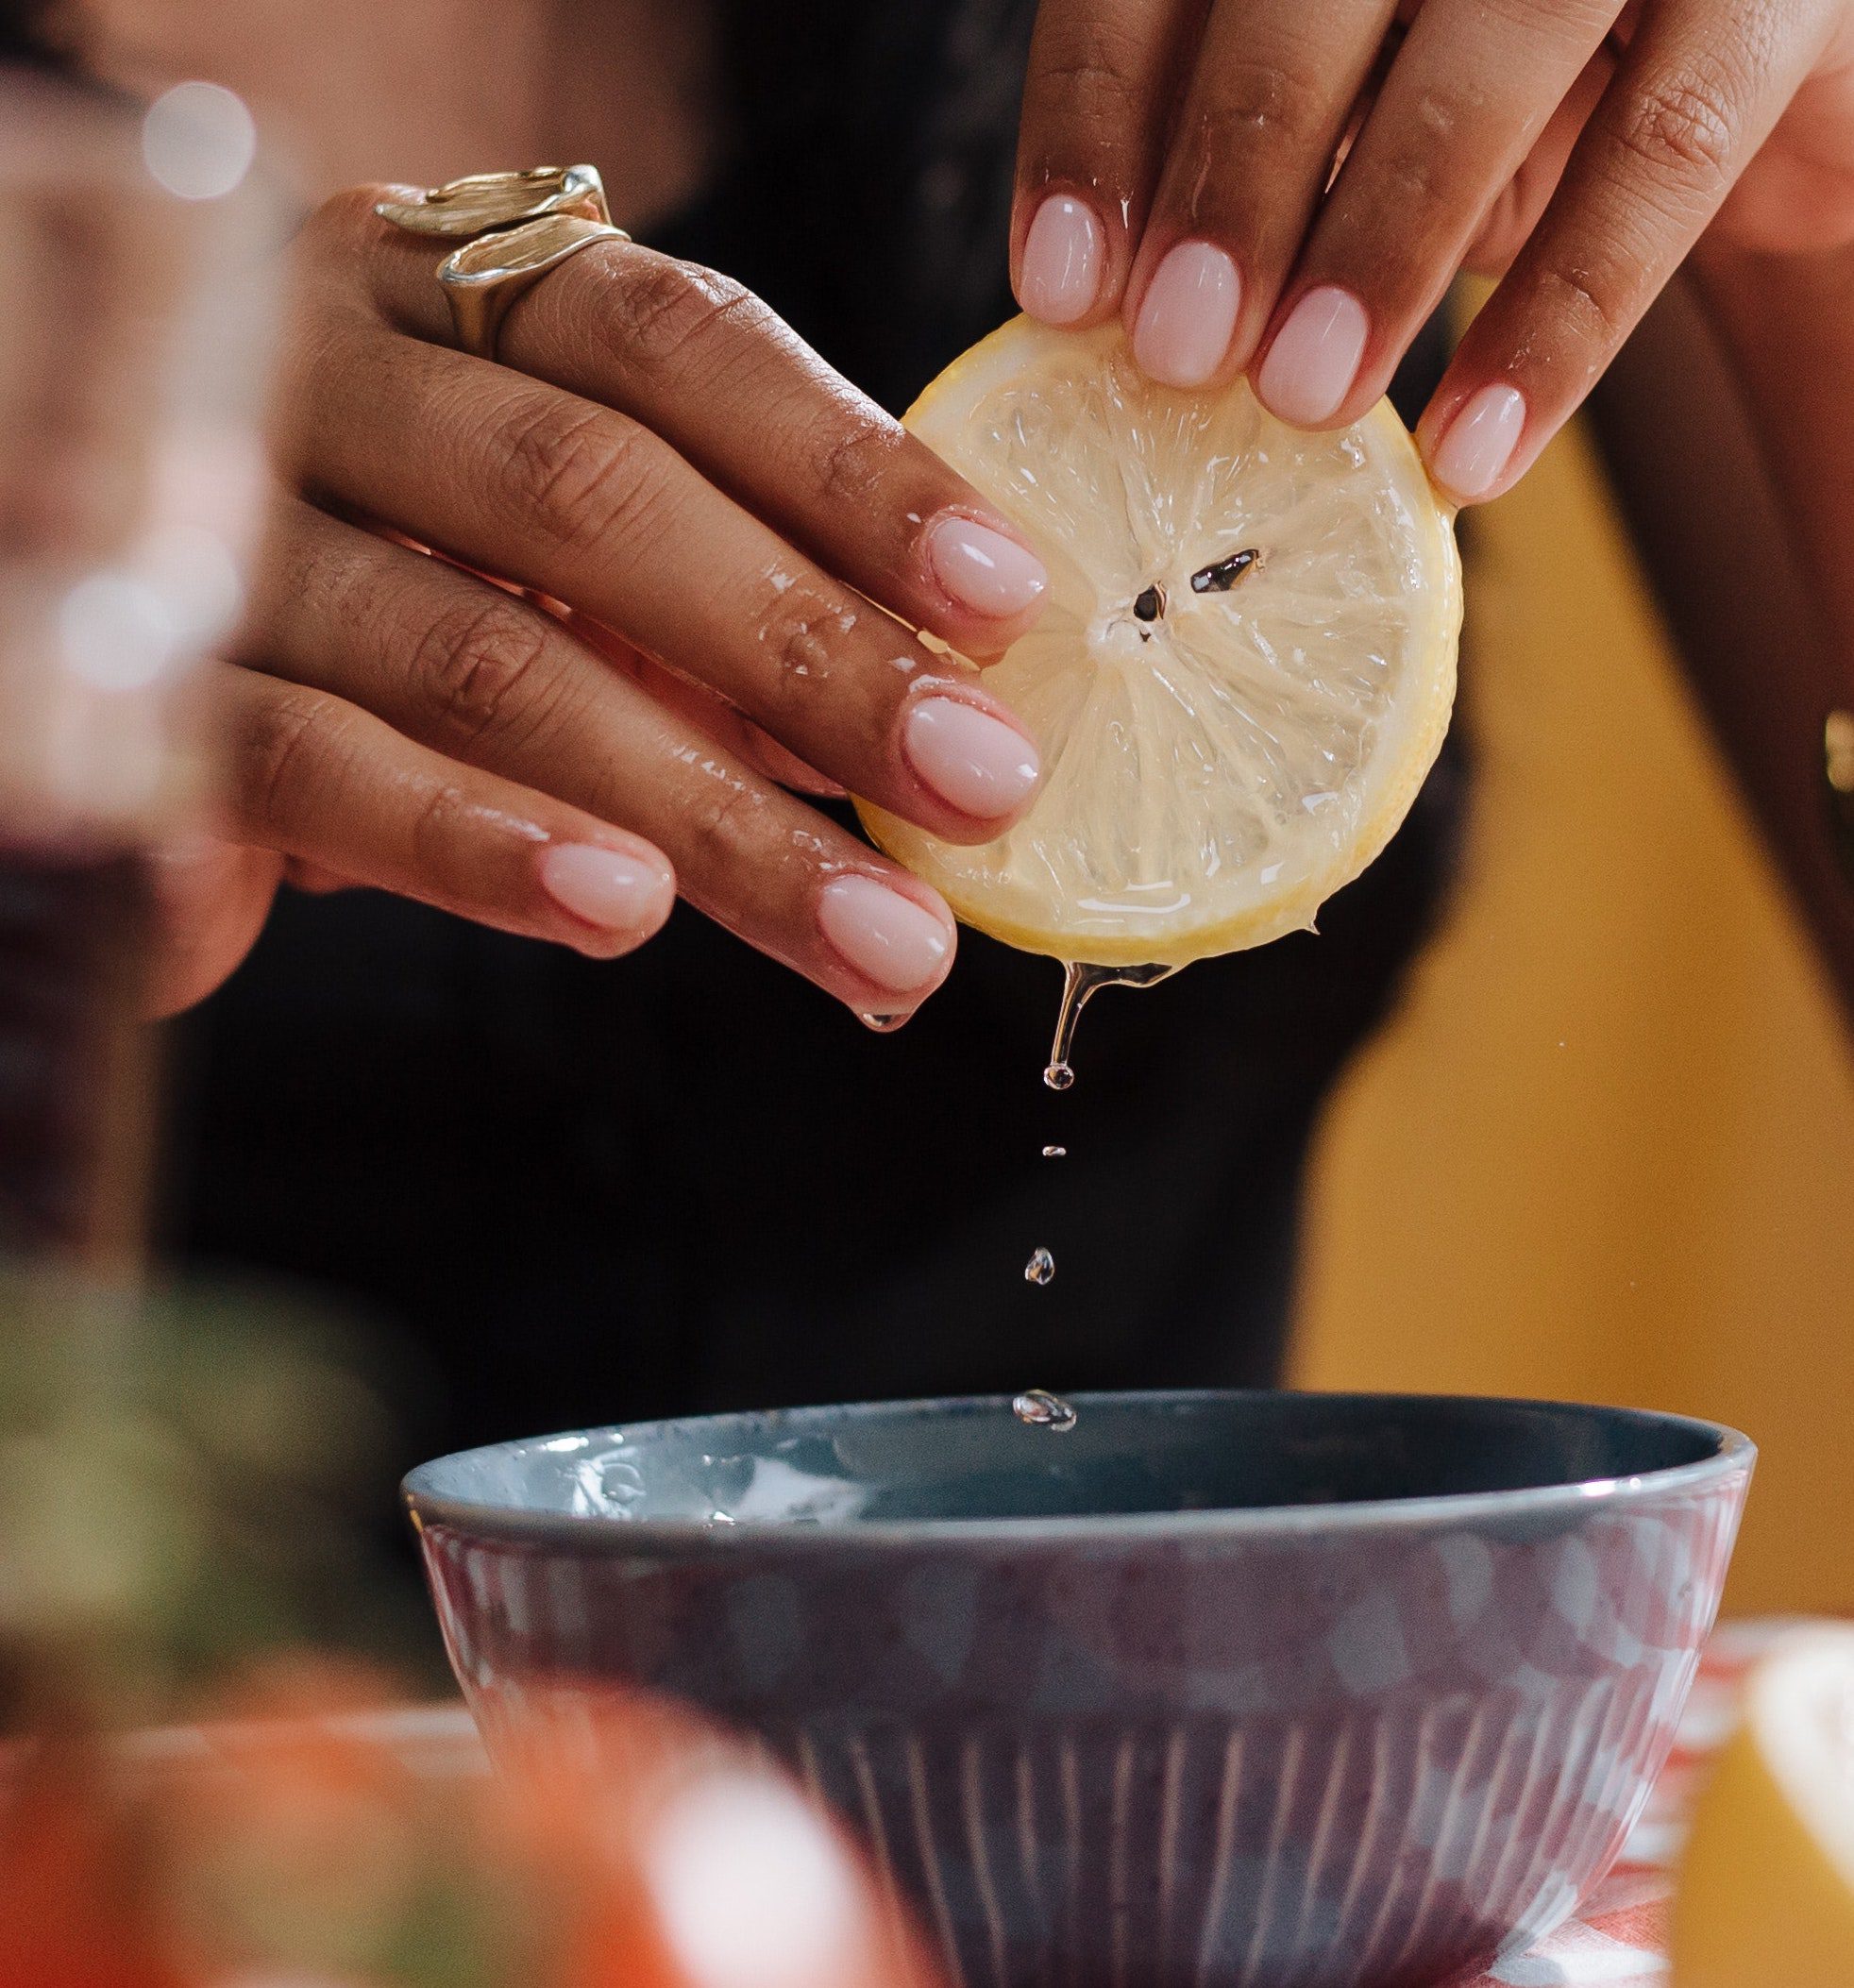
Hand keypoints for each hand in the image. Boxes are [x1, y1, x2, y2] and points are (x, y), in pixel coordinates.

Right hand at [155, 188, 1051, 1018]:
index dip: (850, 470)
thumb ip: (700, 601)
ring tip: (870, 931)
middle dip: (812, 653)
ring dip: (707, 812)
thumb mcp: (543, 559)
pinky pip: (322, 768)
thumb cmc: (373, 579)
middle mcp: (315, 364)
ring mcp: (210, 522)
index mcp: (439, 290)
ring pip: (483, 657)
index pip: (673, 342)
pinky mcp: (145, 694)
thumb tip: (926, 713)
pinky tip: (622, 912)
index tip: (1006, 600)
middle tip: (981, 786)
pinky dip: (485, 844)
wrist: (86, 636)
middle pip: (593, 494)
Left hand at [1011, 0, 1853, 501]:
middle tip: (1176, 354)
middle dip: (1234, 181)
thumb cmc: (1494, 100)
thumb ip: (1243, 161)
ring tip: (1301, 402)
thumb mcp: (1351, 112)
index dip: (1103, 117)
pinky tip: (1469, 456)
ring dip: (1380, 241)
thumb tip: (1107, 312)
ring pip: (1490, 55)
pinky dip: (1559, 321)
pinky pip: (1664, 157)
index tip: (1058, 290)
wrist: (1745, 75)